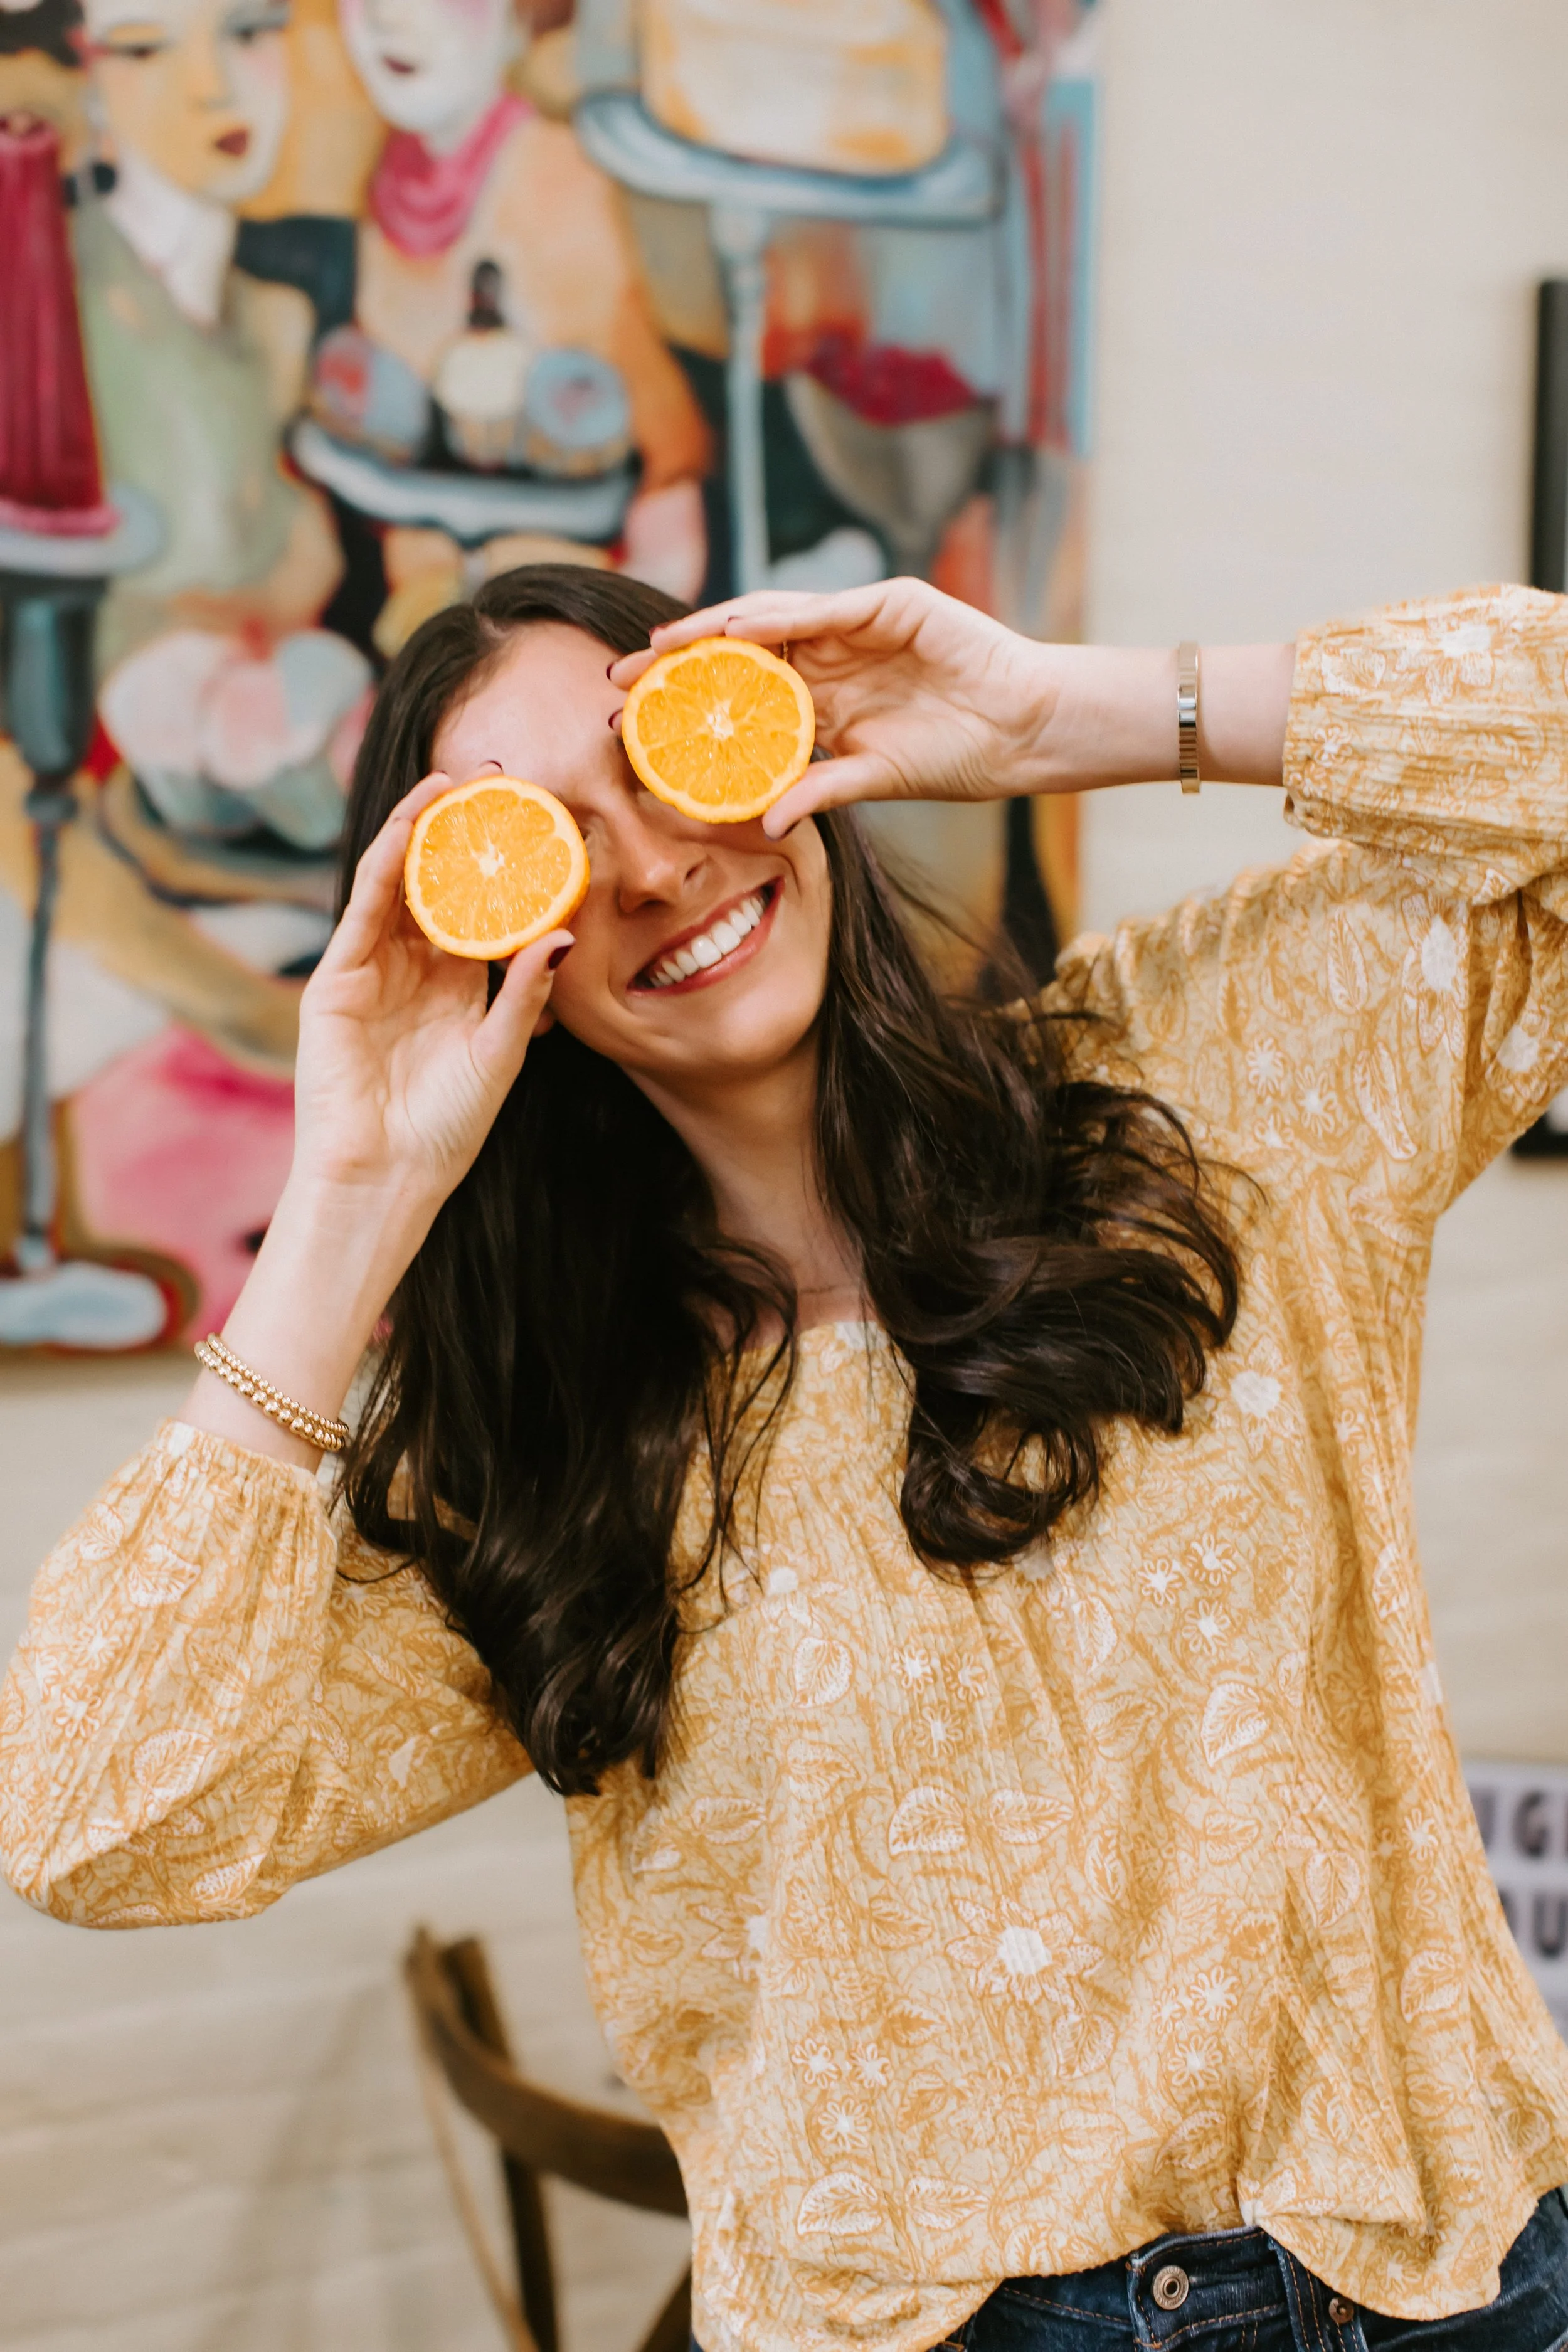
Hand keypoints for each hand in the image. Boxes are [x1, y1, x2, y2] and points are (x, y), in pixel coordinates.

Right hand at [291, 771, 571, 1215]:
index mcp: (456, 987)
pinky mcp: (336, 979)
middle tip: (496, 779)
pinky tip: (410, 825)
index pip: (479, 909)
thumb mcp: (500, 1052)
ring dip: (419, 829)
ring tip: (450, 782)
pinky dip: (386, 862)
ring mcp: (371, 970)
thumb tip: (563, 932)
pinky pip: (364, 907)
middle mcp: (412, 970)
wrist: (386, 1176)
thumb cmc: (446, 1128)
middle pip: (436, 884)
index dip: (502, 866)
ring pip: (397, 883)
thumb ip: (525, 992)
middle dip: (459, 832)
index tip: (536, 821)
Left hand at [610, 577, 1059, 835]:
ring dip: (711, 632)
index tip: (630, 720)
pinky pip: (822, 609)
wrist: (1026, 730)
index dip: (689, 701)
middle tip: (618, 679)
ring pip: (770, 620)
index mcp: (825, 697)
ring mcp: (858, 624)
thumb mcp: (875, 778)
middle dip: (678, 662)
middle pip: (741, 651)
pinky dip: (776, 617)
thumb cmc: (961, 756)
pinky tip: (732, 630)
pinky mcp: (890, 603)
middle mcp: (832, 654)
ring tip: (658, 650)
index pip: (742, 692)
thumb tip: (765, 823)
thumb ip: (820, 790)